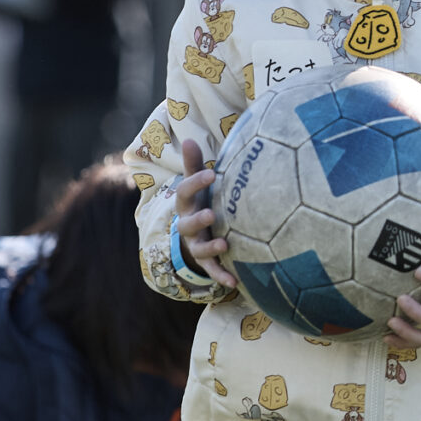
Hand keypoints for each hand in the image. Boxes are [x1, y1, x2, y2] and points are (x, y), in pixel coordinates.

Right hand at [173, 140, 233, 287]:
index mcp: (186, 204)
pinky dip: (222, 276)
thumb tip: (189, 138)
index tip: (212, 173)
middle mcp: (188, 225)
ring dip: (211, 248)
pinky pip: (213, 270)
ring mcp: (196, 244)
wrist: (193, 235)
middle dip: (199, 219)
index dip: (196, 182)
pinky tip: (235, 282)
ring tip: (224, 245)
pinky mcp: (207, 261)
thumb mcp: (196, 185)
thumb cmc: (199, 202)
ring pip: (200, 249)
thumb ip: (194, 165)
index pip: (185, 192)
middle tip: (212, 213)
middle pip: (188, 223)